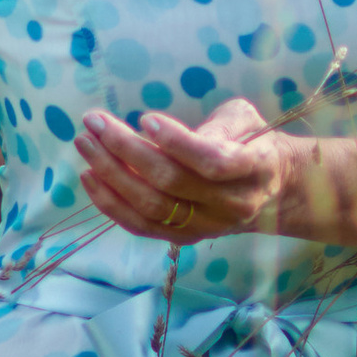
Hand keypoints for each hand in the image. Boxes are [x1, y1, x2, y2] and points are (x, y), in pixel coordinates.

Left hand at [74, 94, 314, 243]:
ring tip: (86, 145)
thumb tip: (162, 133)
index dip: (176, 141)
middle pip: (171, 183)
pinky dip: (111, 204)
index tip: (144, 118)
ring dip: (111, 176)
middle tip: (94, 122)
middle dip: (126, 150)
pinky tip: (90, 178)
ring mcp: (207, 226)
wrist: (270, 188)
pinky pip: (142, 226)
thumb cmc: (251, 141)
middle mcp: (232, 204)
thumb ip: (215, 124)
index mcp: (254, 167)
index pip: (212, 160)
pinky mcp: (186, 238)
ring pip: (152, 208)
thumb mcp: (245, 119)